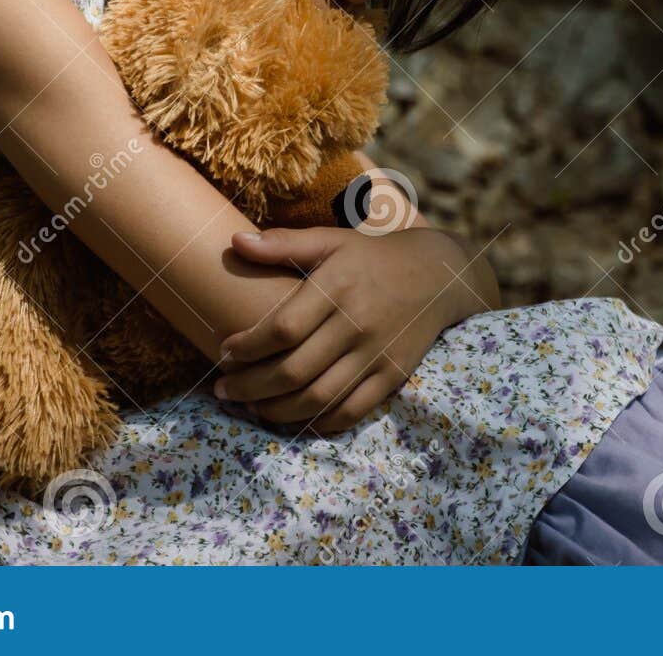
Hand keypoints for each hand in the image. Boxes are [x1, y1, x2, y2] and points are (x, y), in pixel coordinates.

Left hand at [214, 227, 494, 432]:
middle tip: (224, 391)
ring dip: (276, 411)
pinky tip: (295, 418)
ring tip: (250, 407)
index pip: (282, 328)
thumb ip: (284, 243)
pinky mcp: (392, 375)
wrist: (438, 275)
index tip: (225, 353)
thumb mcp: (331, 241)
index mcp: (337, 286)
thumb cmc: (372, 257)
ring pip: (318, 398)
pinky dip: (319, 422)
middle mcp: (356, 323)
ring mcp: (376, 353)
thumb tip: (236, 244)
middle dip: (250, 388)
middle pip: (293, 371)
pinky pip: (351, 411)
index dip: (248, 347)